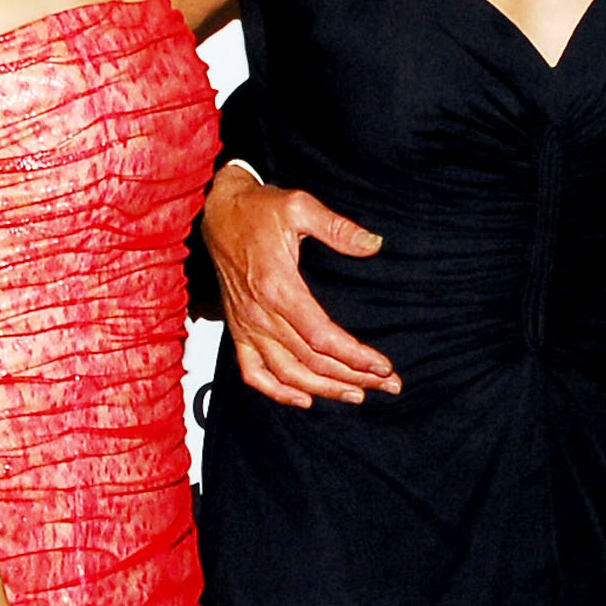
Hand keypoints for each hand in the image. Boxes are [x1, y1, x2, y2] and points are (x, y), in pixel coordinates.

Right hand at [205, 165, 400, 407]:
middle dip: (354, 378)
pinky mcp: (238, 330)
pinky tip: (303, 399)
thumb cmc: (258, 209)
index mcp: (278, 287)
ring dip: (324, 390)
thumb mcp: (300, 206)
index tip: (383, 366)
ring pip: (287, 374)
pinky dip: (277, 392)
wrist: (217, 211)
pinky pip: (253, 372)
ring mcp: (247, 325)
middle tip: (388, 385)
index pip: (322, 337)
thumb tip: (374, 244)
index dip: (355, 357)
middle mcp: (260, 313)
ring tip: (358, 395)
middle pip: (311, 361)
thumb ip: (338, 228)